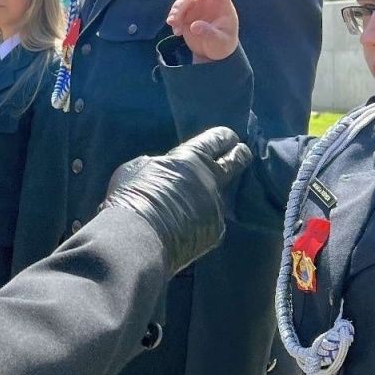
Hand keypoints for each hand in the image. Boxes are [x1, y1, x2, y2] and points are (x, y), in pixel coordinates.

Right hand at [102, 127, 250, 275]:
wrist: (140, 237)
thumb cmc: (132, 198)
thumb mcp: (137, 169)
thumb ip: (157, 165)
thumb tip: (160, 168)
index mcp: (190, 158)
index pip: (216, 140)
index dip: (224, 137)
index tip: (231, 137)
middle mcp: (210, 179)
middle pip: (235, 162)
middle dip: (240, 155)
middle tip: (242, 153)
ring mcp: (215, 206)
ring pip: (217, 198)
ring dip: (207, 199)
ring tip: (189, 207)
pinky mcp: (215, 232)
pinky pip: (209, 223)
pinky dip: (200, 224)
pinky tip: (183, 230)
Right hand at [166, 0, 238, 63]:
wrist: (212, 54)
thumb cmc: (222, 45)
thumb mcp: (219, 42)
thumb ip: (208, 33)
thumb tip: (194, 26)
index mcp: (222, 6)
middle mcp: (209, 2)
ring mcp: (197, 7)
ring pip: (184, 0)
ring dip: (177, 10)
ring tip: (173, 24)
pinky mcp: (186, 15)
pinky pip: (176, 12)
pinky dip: (174, 20)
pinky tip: (176, 32)